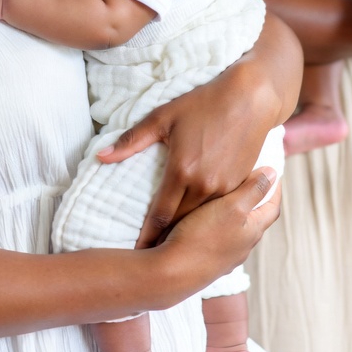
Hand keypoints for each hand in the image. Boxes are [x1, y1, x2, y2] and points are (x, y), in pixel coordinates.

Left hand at [99, 13, 300, 247]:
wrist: (250, 99)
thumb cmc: (204, 103)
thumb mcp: (163, 117)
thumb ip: (131, 141)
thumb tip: (101, 156)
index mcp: (181, 171)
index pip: (159, 215)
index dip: (146, 236)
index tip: (136, 251)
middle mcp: (204, 185)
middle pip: (180, 222)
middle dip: (165, 238)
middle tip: (150, 252)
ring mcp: (225, 188)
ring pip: (201, 219)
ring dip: (187, 230)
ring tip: (172, 244)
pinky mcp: (240, 185)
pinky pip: (220, 210)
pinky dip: (207, 218)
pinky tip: (199, 225)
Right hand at [162, 170, 280, 291]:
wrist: (173, 272)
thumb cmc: (202, 236)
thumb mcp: (231, 207)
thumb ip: (252, 190)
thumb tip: (273, 174)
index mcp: (252, 231)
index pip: (272, 208)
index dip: (274, 190)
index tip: (272, 174)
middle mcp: (243, 246)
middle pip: (256, 219)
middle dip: (255, 200)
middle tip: (248, 181)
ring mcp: (226, 257)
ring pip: (236, 229)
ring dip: (235, 213)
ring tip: (224, 196)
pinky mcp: (208, 261)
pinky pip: (219, 238)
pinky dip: (218, 224)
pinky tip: (203, 218)